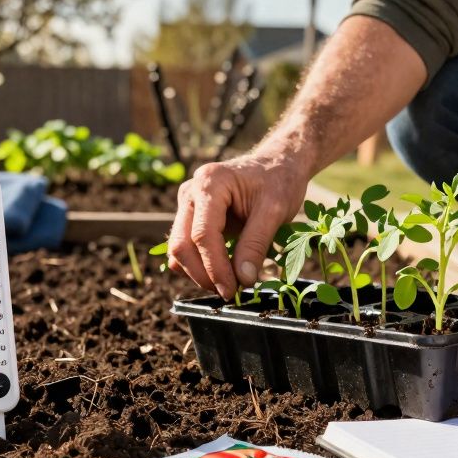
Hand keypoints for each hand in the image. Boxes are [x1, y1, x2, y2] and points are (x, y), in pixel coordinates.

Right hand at [167, 153, 310, 298]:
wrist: (277, 164)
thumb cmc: (278, 181)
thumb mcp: (275, 210)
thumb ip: (256, 243)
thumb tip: (243, 280)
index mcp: (211, 183)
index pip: (203, 235)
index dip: (215, 268)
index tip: (232, 290)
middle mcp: (191, 192)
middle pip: (182, 244)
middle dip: (203, 275)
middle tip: (229, 293)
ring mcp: (187, 204)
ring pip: (178, 249)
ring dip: (198, 273)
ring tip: (228, 285)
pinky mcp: (190, 217)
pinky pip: (184, 247)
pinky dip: (198, 265)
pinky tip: (220, 272)